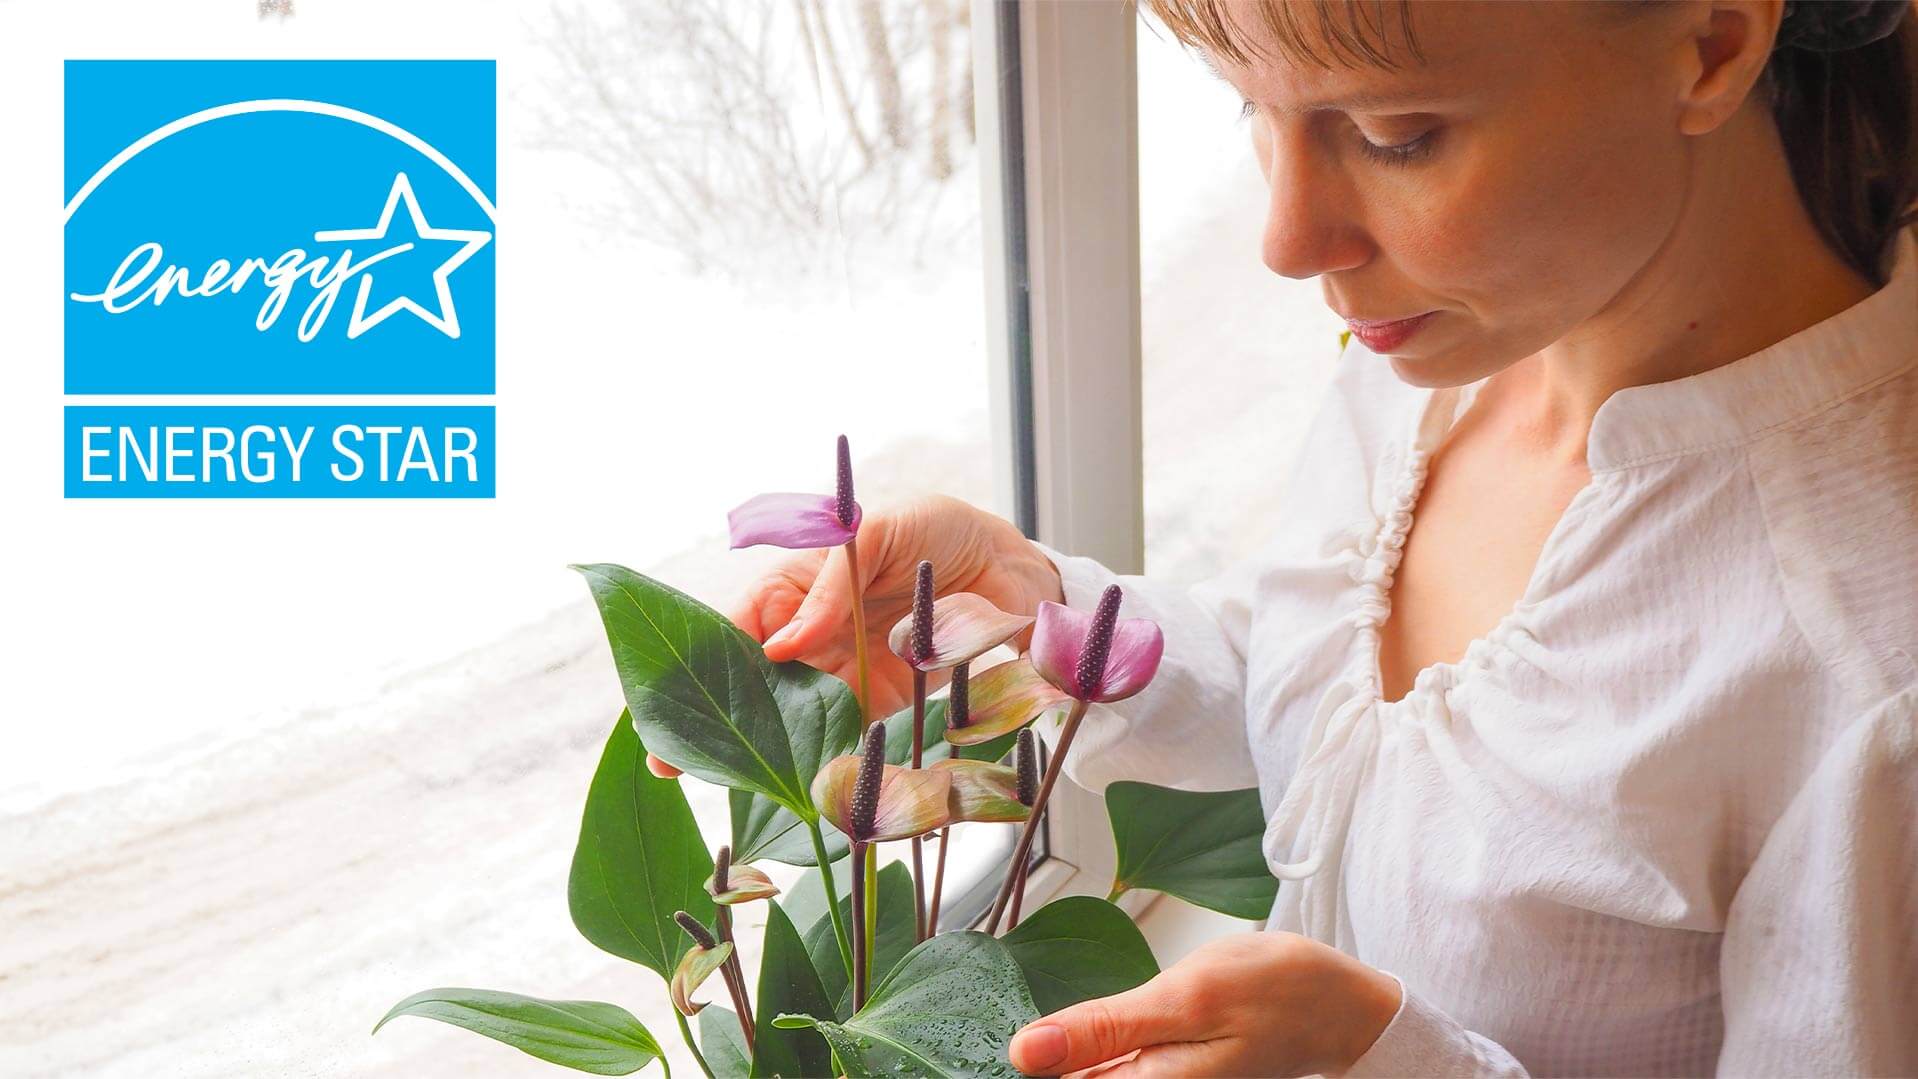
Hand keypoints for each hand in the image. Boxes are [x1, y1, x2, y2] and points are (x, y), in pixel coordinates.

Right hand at [645, 494, 1064, 777]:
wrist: (1012, 566)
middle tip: (672, 765)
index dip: (695, 665)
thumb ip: (830, 585)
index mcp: (795, 585)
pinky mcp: (884, 702)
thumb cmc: (936, 529)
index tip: (661, 704)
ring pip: (789, 717)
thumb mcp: (877, 533)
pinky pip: (844, 735)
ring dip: (762, 749)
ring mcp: (844, 671)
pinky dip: (823, 760)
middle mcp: (810, 634)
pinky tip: (799, 786)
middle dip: (714, 721)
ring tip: (728, 783)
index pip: (733, 628)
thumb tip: (783, 644)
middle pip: (750, 684)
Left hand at [1008, 932, 1401, 1077]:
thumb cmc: (1272, 992)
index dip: (1028, 1060)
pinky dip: (1089, 1048)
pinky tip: (1083, 1029)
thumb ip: (1103, 1029)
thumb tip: (1023, 1053)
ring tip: (1060, 1023)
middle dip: (1046, 1056)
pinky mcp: (1162, 1075)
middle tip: (1022, 1026)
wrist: (1338, 1004)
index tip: (983, 1042)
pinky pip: (1111, 1067)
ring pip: (1087, 1075)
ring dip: (1065, 1051)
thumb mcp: (1184, 997)